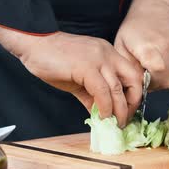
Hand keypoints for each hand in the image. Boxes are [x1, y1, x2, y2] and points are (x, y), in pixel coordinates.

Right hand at [19, 32, 142, 126]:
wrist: (34, 44)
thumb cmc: (52, 59)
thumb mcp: (78, 76)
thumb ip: (91, 93)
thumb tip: (99, 113)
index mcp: (108, 53)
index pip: (132, 74)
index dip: (134, 95)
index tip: (128, 111)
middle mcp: (107, 54)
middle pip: (133, 80)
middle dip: (132, 104)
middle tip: (125, 120)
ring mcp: (98, 59)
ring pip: (118, 89)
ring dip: (119, 111)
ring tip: (114, 124)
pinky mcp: (87, 67)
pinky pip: (102, 92)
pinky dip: (105, 108)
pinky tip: (101, 117)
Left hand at [114, 0, 168, 90]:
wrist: (156, 6)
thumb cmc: (134, 27)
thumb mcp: (121, 46)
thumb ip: (129, 68)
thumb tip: (136, 86)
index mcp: (149, 47)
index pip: (157, 76)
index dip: (149, 83)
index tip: (142, 78)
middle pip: (167, 81)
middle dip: (156, 82)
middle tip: (147, 72)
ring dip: (164, 73)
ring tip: (154, 60)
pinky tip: (163, 54)